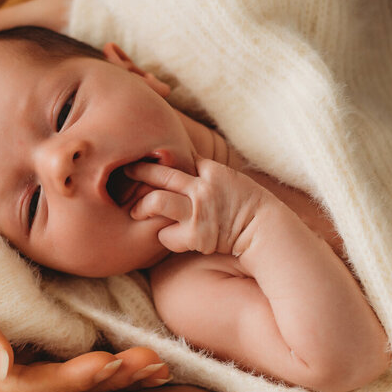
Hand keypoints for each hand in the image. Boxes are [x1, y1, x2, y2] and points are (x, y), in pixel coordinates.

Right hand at [0, 211, 168, 391]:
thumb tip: (2, 362)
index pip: (21, 390)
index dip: (65, 380)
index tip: (106, 364)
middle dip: (102, 381)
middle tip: (150, 366)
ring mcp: (5, 365)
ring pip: (64, 379)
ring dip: (110, 372)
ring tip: (155, 365)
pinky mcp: (20, 345)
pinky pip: (63, 357)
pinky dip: (98, 355)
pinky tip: (132, 353)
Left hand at [126, 157, 270, 254]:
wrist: (265, 231)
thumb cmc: (248, 206)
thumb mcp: (231, 179)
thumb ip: (207, 171)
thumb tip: (185, 161)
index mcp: (211, 170)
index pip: (179, 157)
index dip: (159, 157)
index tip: (144, 155)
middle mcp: (202, 187)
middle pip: (161, 174)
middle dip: (139, 171)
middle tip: (125, 170)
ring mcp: (197, 211)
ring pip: (157, 202)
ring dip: (142, 206)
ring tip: (134, 210)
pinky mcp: (195, 235)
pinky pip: (166, 234)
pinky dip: (166, 236)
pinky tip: (172, 236)